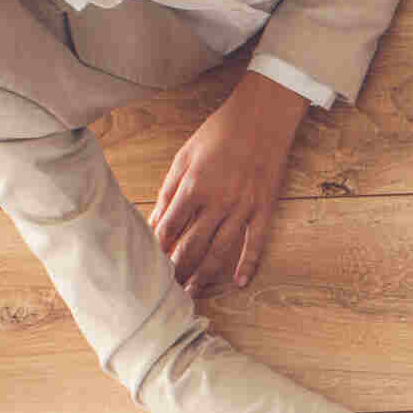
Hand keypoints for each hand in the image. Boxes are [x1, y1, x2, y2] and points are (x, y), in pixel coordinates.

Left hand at [150, 70, 308, 293]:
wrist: (260, 120)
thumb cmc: (218, 134)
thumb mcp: (185, 157)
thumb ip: (170, 191)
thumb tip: (156, 221)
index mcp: (193, 187)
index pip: (170, 227)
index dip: (158, 249)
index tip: (148, 267)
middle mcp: (217, 202)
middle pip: (193, 245)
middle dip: (178, 270)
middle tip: (166, 290)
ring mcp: (243, 208)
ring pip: (221, 250)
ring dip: (205, 274)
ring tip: (193, 292)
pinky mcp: (264, 210)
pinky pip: (255, 243)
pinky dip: (248, 264)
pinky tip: (239, 282)